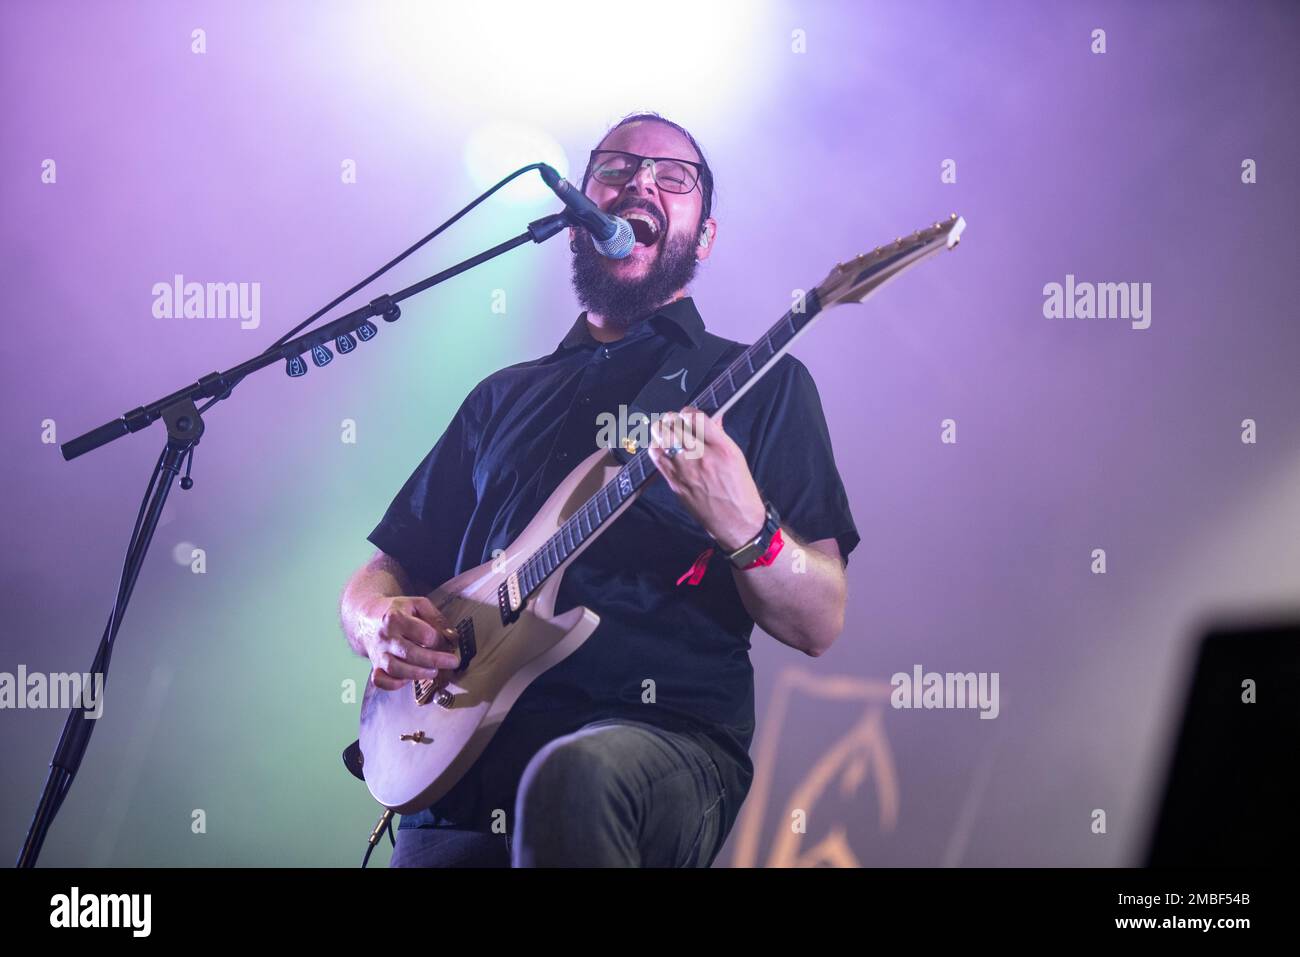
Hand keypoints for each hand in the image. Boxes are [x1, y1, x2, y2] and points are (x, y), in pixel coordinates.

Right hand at [361, 595, 461, 690]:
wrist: (366, 619)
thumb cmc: (396, 611)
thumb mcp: (417, 604)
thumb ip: (436, 617)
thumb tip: (451, 635)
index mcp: (396, 618)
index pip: (423, 634)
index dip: (439, 640)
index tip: (447, 642)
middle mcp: (386, 637)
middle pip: (411, 653)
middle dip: (435, 660)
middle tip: (452, 662)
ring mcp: (379, 653)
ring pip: (396, 669)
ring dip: (418, 674)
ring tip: (434, 672)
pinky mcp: (375, 666)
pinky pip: (381, 681)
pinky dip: (395, 684)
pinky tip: (409, 680)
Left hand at [647, 406, 765, 551]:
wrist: (736, 522)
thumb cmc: (740, 489)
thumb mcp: (737, 457)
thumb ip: (720, 436)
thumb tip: (711, 419)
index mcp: (722, 448)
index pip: (695, 416)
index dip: (689, 412)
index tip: (690, 416)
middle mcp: (701, 457)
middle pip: (674, 424)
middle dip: (673, 418)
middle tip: (676, 423)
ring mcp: (685, 470)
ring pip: (661, 437)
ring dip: (662, 430)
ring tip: (668, 433)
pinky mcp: (674, 482)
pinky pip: (655, 456)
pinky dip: (656, 446)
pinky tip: (663, 448)